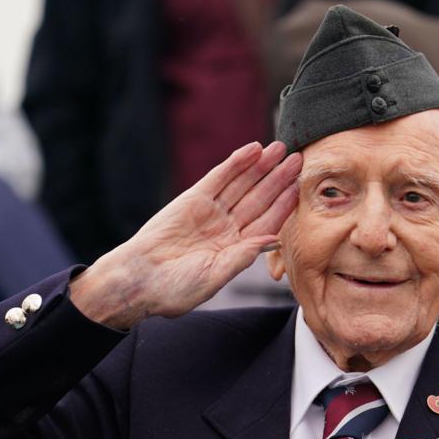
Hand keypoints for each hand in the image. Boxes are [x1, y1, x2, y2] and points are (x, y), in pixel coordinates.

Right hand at [71, 141, 300, 328]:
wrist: (138, 280)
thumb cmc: (175, 289)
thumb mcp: (216, 275)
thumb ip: (244, 255)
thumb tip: (275, 239)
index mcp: (236, 250)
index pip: (268, 222)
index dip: (284, 204)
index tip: (300, 187)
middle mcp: (226, 229)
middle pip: (259, 199)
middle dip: (278, 179)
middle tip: (298, 159)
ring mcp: (211, 212)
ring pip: (242, 184)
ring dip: (261, 166)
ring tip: (281, 148)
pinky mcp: (193, 199)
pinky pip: (219, 178)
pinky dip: (236, 163)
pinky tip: (253, 150)